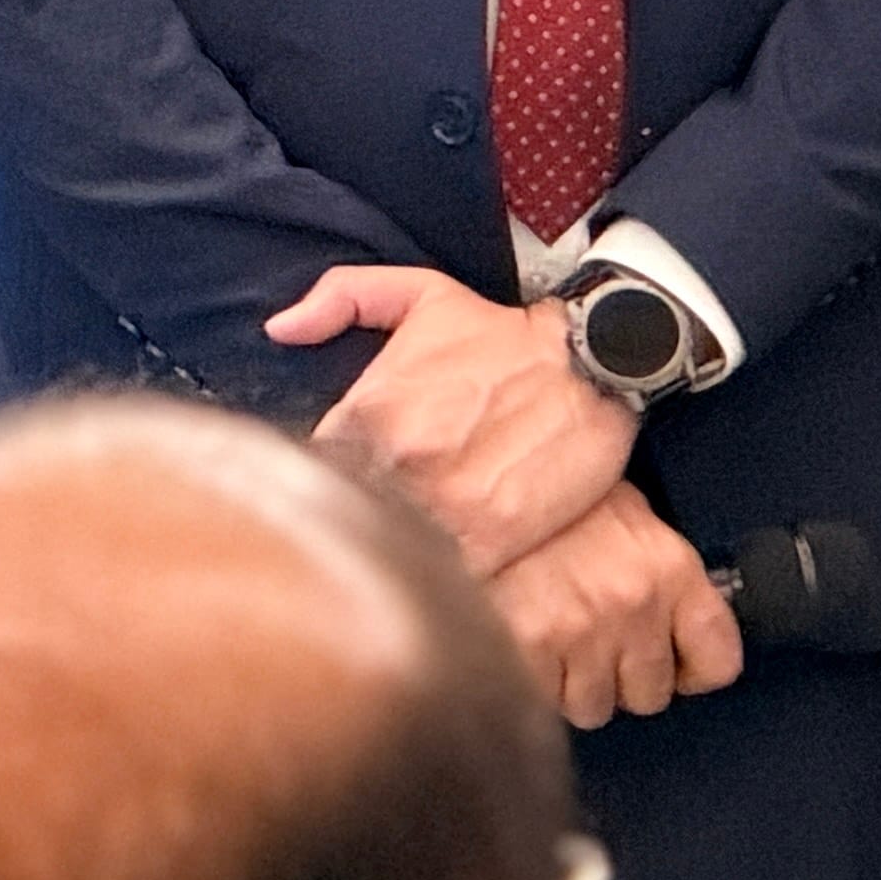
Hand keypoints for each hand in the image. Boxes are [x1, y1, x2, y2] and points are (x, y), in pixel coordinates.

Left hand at [269, 262, 633, 574]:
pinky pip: (446, 579)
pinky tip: (447, 580)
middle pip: (346, 523)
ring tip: (409, 562)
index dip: (329, 489)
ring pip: (391, 555)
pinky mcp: (490, 540)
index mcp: (364, 415)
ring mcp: (440, 506)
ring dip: (395, 562)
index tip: (350, 494)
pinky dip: (441, 585)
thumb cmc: (508, 335)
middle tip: (380, 531)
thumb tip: (280, 330)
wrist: (600, 358)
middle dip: (358, 529)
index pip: (312, 476)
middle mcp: (392, 463)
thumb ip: (342, 297)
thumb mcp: (423, 294)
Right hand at [487, 484, 745, 728]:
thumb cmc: (561, 502)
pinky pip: (547, 702)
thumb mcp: (633, 520)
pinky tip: (533, 650)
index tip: (682, 667)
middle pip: (651, 696)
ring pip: (596, 709)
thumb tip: (675, 626)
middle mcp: (634, 606)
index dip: (698, 671)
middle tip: (607, 652)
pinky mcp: (528, 649)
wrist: (489, 488)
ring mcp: (581, 632)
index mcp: (670, 570)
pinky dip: (539, 686)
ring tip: (565, 650)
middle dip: (629, 681)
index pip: (718, 660)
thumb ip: (663, 579)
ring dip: (581, 690)